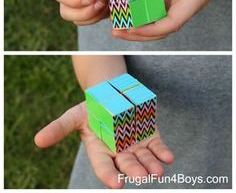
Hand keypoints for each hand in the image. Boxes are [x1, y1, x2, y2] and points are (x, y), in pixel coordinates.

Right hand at [35, 101, 173, 187]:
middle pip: (127, 166)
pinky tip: (169, 158)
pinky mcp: (150, 137)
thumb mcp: (74, 116)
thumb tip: (37, 140)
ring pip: (144, 160)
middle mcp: (119, 153)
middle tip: (142, 179)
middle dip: (135, 172)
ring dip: (152, 166)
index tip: (117, 185)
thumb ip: (59, 128)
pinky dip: (163, 153)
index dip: (110, 177)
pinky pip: (157, 148)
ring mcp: (135, 146)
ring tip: (158, 172)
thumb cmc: (90, 109)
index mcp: (100, 152)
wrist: (110, 95)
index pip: (104, 169)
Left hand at [113, 0, 231, 41]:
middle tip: (116, 30)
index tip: (131, 28)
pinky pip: (156, 9)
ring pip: (157, 22)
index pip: (171, 23)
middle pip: (161, 29)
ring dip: (138, 25)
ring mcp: (179, 4)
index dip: (150, 29)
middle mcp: (184, 6)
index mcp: (192, 0)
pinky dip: (141, 11)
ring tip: (116, 22)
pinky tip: (126, 6)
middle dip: (139, 33)